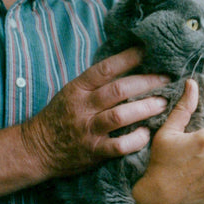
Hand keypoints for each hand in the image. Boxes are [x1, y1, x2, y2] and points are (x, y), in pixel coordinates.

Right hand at [21, 47, 169, 179]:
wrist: (36, 149)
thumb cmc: (60, 117)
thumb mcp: (72, 93)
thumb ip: (95, 82)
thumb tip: (127, 65)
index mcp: (78, 88)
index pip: (105, 68)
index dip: (128, 58)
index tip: (148, 51)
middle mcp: (83, 107)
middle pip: (119, 90)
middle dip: (147, 82)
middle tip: (167, 79)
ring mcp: (88, 130)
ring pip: (120, 116)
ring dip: (145, 108)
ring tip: (163, 104)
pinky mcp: (93, 151)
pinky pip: (119, 146)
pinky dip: (136, 139)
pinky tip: (147, 133)